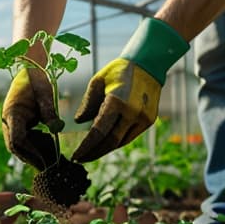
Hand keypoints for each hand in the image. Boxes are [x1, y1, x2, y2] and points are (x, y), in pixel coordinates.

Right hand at [2, 68, 62, 169]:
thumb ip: (49, 112)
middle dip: (31, 158)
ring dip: (32, 152)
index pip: (17, 140)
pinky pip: (22, 139)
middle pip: (15, 147)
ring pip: (18, 145)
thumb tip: (57, 130)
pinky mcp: (15, 122)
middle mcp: (8, 120)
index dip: (31, 153)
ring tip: (49, 155)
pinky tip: (46, 141)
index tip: (45, 161)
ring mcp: (10, 122)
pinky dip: (33, 143)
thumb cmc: (37, 79)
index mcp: (13, 113)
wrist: (28, 69)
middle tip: (48, 167)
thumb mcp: (45, 94)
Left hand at [72, 18, 188, 161]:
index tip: (75, 156)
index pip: (98, 132)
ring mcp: (143, 118)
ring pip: (120, 142)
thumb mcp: (97, 82)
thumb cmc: (118, 72)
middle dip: (93, 153)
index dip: (86, 147)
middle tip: (80, 159)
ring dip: (104, 149)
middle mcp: (132, 113)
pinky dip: (116, 142)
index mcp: (117, 102)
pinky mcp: (149, 121)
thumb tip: (79, 122)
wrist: (148, 64)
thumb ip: (88, 103)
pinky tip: (104, 143)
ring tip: (90, 152)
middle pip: (110, 142)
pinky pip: (129, 137)